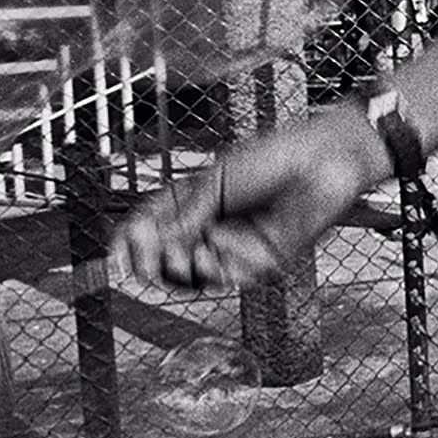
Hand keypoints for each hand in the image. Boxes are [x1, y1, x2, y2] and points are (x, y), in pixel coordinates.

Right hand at [113, 101, 392, 290]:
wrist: (320, 162)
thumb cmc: (270, 158)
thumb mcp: (215, 181)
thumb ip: (185, 215)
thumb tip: (151, 243)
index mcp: (192, 203)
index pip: (149, 230)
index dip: (129, 245)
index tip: (117, 254)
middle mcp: (208, 229)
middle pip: (165, 262)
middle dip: (151, 264)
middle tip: (148, 259)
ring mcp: (232, 249)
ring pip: (193, 278)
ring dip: (180, 271)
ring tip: (182, 255)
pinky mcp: (258, 264)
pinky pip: (226, 279)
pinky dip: (212, 270)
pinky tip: (209, 253)